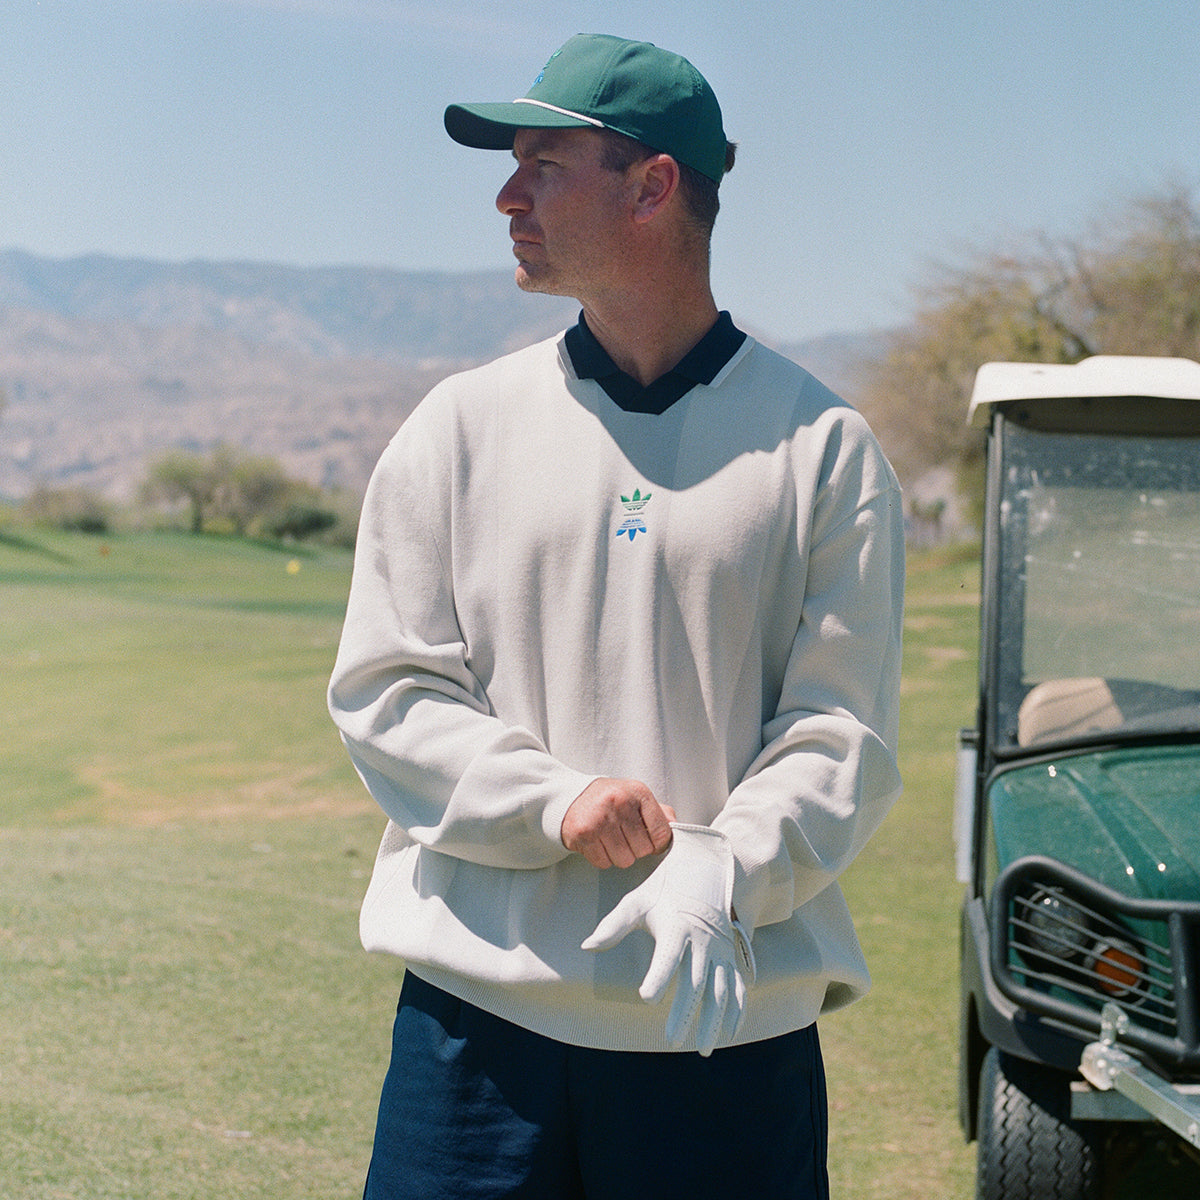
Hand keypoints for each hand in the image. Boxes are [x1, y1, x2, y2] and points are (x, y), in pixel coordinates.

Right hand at [561, 777, 674, 868]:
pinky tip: (597, 843)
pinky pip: (603, 862)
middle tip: (624, 838)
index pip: (662, 832)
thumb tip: (676, 827)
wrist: (571, 797)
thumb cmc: (610, 800)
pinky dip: (602, 858)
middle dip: (636, 850)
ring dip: (618, 856)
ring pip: (624, 860)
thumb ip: (659, 812)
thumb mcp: (635, 797)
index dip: (658, 844)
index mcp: (638, 793)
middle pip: (643, 850)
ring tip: (610, 840)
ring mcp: (600, 818)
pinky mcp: (583, 833)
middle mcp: (619, 803)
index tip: (651, 843)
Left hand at [581, 823, 755, 1055]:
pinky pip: (737, 986)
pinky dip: (737, 1011)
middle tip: (671, 1040)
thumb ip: (614, 925)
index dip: (657, 978)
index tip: (645, 998)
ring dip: (714, 1021)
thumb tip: (586, 945)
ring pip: (720, 991)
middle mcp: (702, 941)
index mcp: (676, 926)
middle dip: (685, 1012)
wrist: (705, 871)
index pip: (667, 957)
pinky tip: (729, 1034)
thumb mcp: (637, 901)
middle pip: (695, 982)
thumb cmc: (664, 891)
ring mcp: (720, 951)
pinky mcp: (730, 957)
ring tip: (702, 1049)